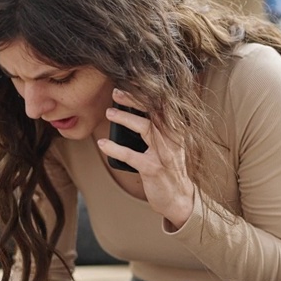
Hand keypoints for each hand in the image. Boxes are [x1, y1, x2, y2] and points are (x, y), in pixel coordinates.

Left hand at [99, 88, 194, 228]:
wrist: (178, 198)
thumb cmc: (169, 168)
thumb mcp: (169, 145)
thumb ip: (158, 129)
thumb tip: (135, 110)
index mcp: (176, 131)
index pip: (163, 106)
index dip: (147, 93)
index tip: (132, 82)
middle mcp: (173, 139)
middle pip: (154, 112)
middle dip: (134, 100)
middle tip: (116, 93)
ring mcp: (164, 154)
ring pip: (145, 128)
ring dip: (124, 119)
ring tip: (109, 113)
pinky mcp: (153, 169)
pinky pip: (131, 155)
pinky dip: (115, 149)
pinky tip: (102, 144)